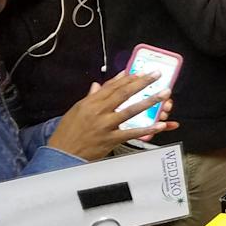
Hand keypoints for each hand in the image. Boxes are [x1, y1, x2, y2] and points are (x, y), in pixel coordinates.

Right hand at [48, 72, 177, 160]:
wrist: (61, 154)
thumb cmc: (68, 132)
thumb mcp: (76, 110)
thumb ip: (91, 97)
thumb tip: (100, 84)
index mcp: (90, 103)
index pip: (112, 86)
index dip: (128, 78)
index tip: (141, 71)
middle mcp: (98, 112)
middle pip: (124, 94)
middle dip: (142, 82)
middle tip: (157, 74)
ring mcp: (105, 126)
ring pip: (131, 110)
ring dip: (150, 101)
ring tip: (165, 94)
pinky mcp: (110, 140)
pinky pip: (132, 133)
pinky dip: (147, 129)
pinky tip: (160, 124)